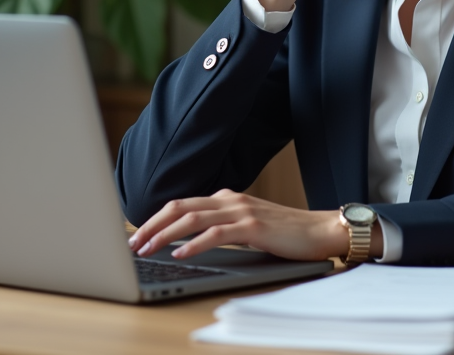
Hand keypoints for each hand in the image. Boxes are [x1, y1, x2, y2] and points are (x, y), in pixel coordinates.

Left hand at [127, 189, 382, 261]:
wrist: (322, 230)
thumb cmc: (287, 233)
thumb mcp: (248, 225)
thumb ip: (223, 226)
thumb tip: (190, 241)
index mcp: (227, 198)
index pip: (183, 204)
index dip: (156, 218)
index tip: (137, 234)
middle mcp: (231, 200)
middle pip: (180, 206)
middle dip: (151, 224)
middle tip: (131, 241)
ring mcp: (242, 211)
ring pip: (192, 218)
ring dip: (164, 234)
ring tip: (146, 248)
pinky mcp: (253, 226)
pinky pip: (216, 234)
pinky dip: (193, 244)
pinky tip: (179, 254)